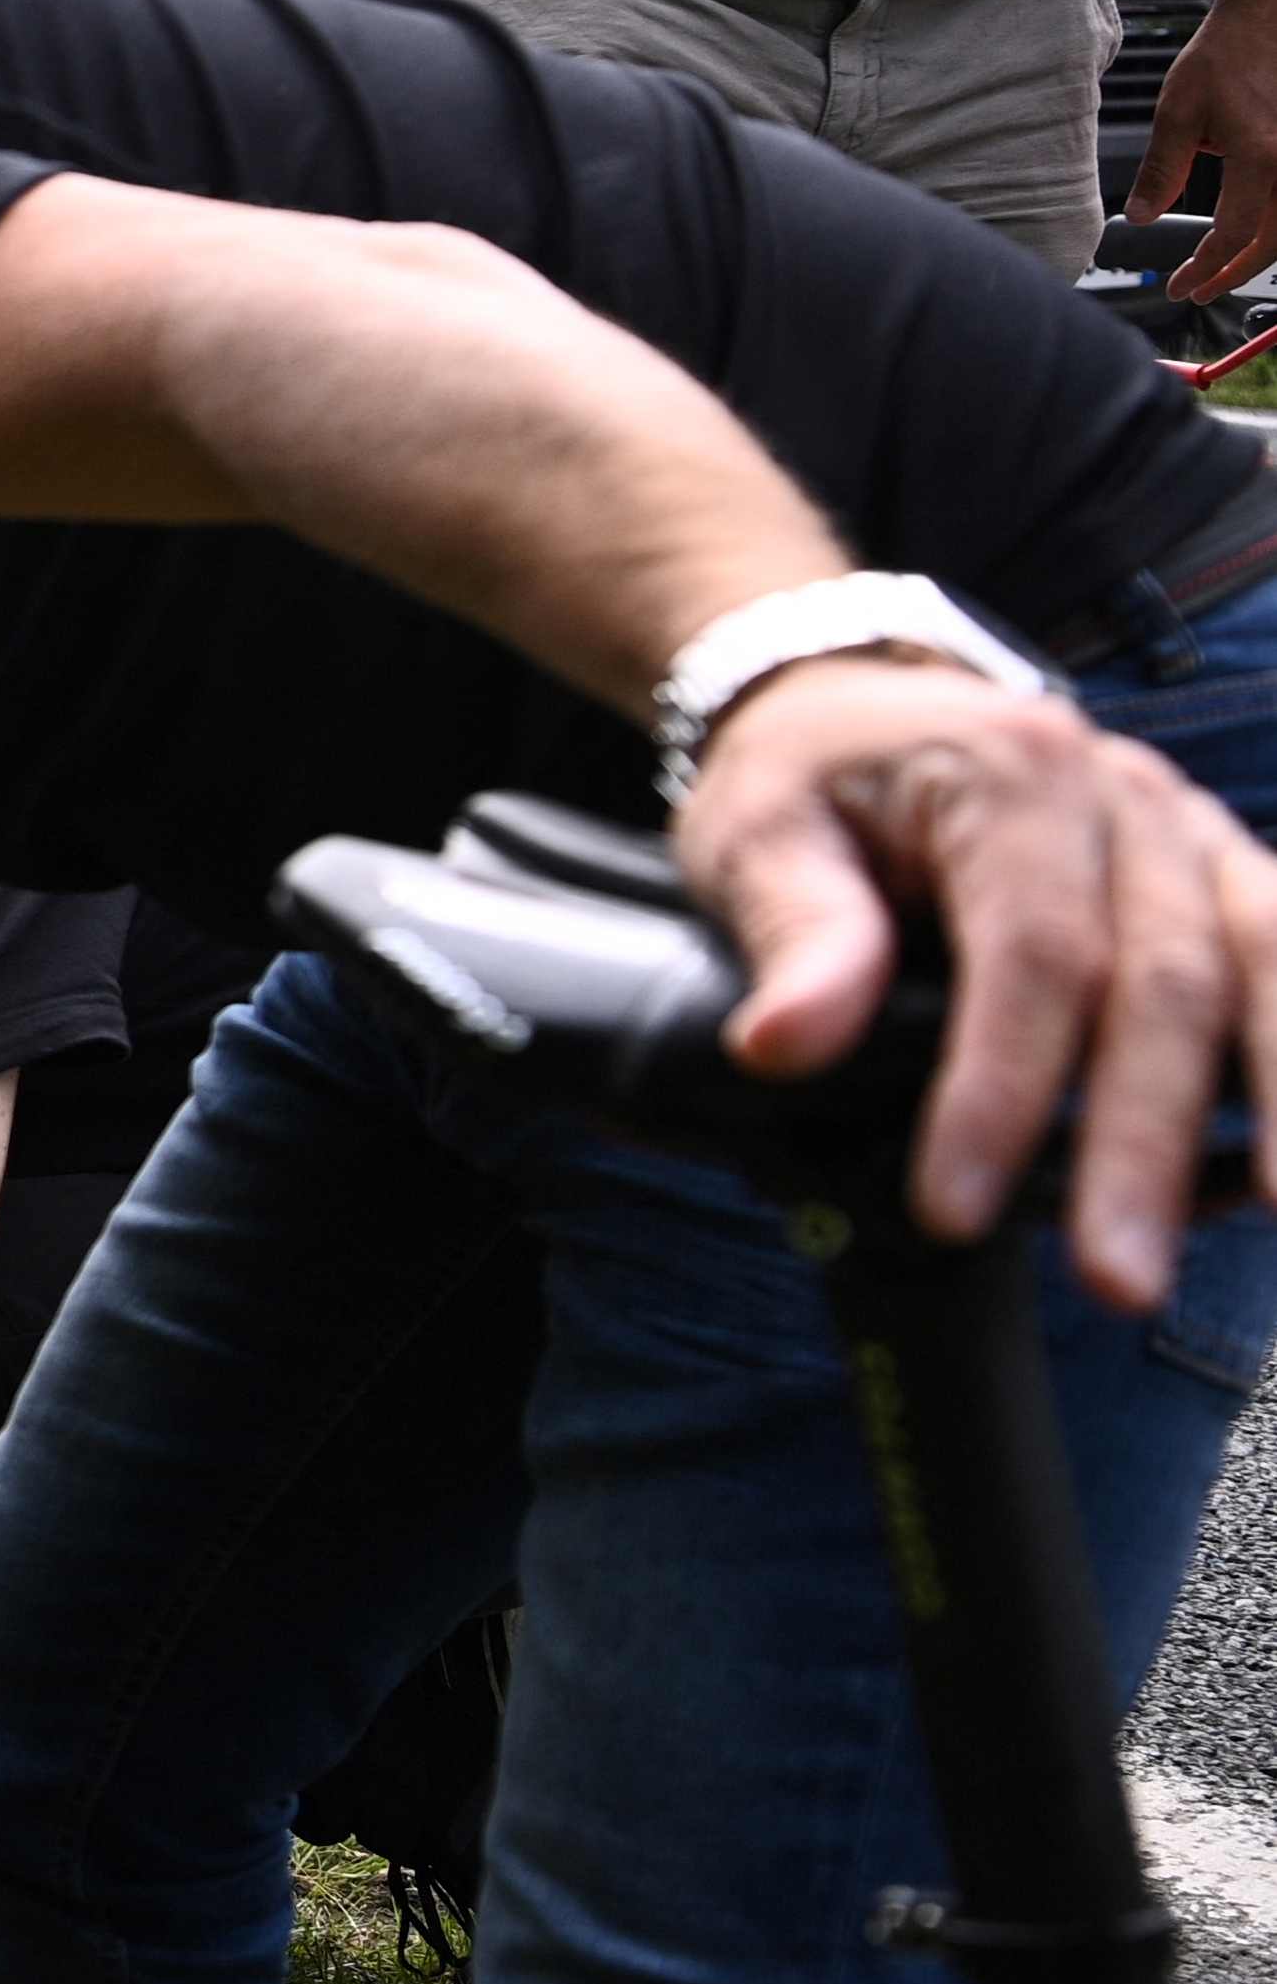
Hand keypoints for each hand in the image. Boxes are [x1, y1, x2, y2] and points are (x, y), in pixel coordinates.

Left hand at [675, 650, 1276, 1305]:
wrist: (863, 704)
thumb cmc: (810, 780)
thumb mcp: (758, 833)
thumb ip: (794, 934)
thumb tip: (783, 1046)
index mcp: (1014, 775)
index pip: (1035, 953)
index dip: (1003, 1088)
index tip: (957, 1206)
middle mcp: (1131, 800)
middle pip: (1166, 983)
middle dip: (1142, 1142)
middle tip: (1117, 1278)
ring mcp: (1196, 838)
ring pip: (1268, 969)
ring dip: (1275, 1104)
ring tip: (1276, 1217)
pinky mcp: (1228, 879)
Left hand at [1128, 0, 1276, 299]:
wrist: (1269, 18)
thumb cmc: (1225, 57)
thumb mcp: (1178, 113)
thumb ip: (1162, 171)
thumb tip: (1139, 219)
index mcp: (1262, 156)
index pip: (1233, 235)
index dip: (1205, 269)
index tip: (1179, 286)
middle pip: (1274, 243)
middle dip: (1235, 274)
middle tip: (1200, 291)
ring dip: (1260, 256)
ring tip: (1224, 271)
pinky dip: (1275, 227)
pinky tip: (1252, 234)